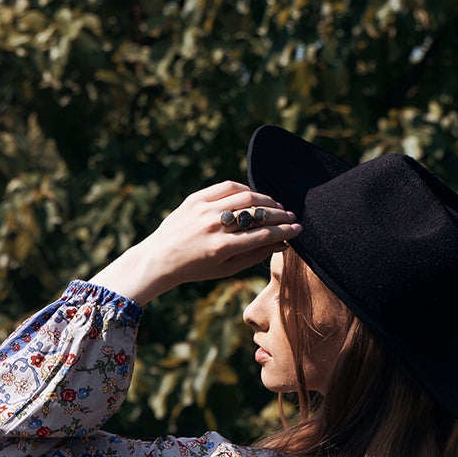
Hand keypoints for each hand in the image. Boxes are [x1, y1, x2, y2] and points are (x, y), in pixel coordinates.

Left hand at [89, 180, 301, 305]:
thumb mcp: (226, 270)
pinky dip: (244, 189)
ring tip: (275, 205)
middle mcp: (214, 226)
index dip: (284, 231)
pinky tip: (253, 196)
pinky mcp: (195, 198)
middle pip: (256, 214)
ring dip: (265, 200)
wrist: (160, 258)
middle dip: (279, 215)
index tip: (297, 229)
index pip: (263, 235)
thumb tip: (282, 244)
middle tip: (290, 217)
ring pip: (244, 197)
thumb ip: (255, 255)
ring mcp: (203, 210)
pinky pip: (226, 187)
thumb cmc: (195, 268)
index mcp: (222, 248)